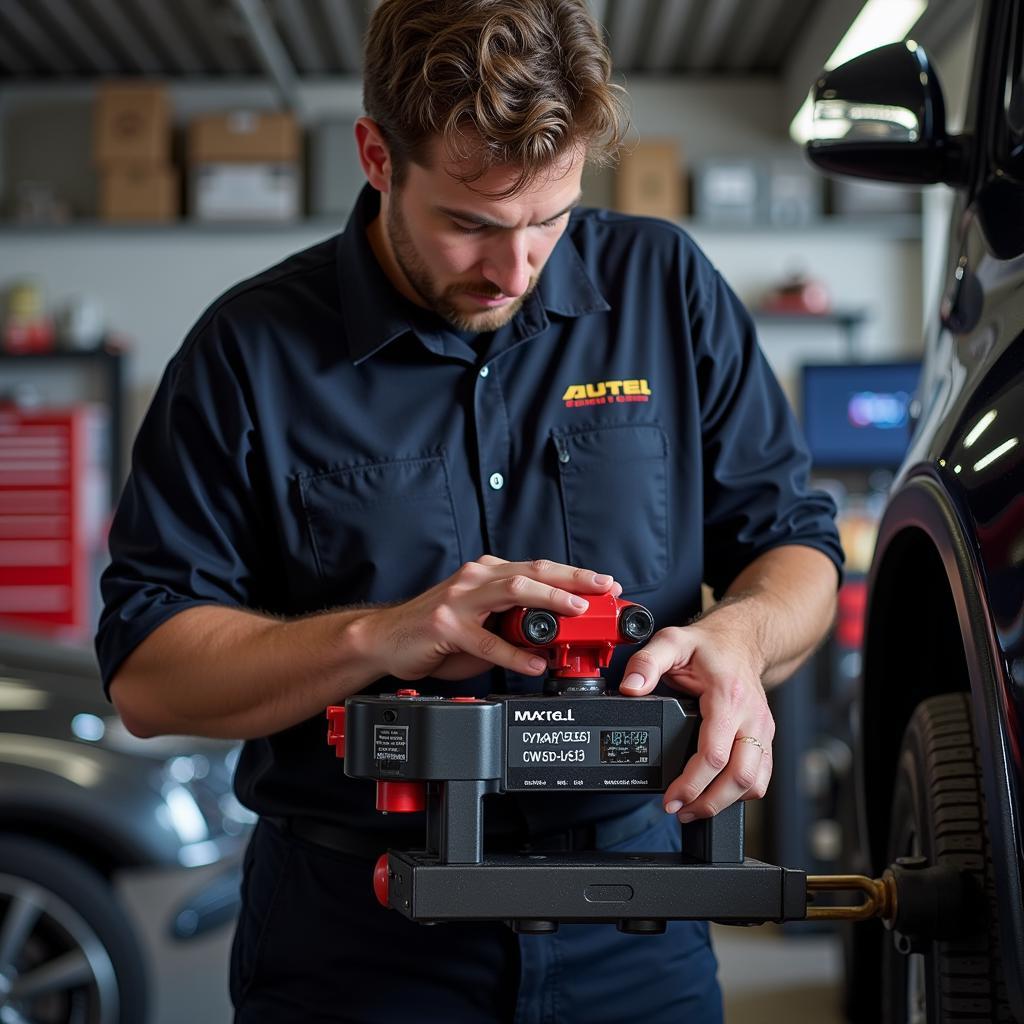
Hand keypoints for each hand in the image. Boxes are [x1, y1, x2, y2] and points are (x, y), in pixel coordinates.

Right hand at [356, 555, 622, 682]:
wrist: (384, 639)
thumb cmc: (434, 632)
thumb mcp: (481, 624)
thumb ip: (514, 629)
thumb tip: (552, 643)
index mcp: (487, 574)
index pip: (539, 568)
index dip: (574, 575)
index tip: (605, 584)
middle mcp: (475, 579)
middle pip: (533, 571)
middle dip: (573, 579)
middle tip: (603, 588)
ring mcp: (459, 600)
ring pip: (512, 591)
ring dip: (549, 600)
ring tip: (576, 612)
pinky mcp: (446, 626)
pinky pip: (486, 640)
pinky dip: (514, 654)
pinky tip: (533, 664)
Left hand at [617, 610, 773, 821]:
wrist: (743, 641)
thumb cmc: (708, 646)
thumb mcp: (671, 642)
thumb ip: (646, 663)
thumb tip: (630, 688)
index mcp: (727, 697)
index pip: (714, 754)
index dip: (692, 783)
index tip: (671, 798)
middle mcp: (751, 717)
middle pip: (739, 777)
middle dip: (708, 803)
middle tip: (680, 810)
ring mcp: (762, 730)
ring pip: (754, 783)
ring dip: (725, 803)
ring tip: (694, 809)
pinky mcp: (765, 739)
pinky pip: (761, 777)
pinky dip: (741, 793)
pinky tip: (716, 795)